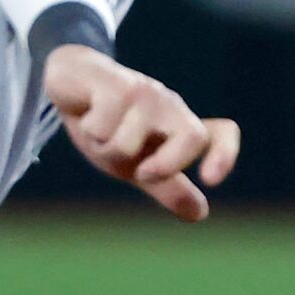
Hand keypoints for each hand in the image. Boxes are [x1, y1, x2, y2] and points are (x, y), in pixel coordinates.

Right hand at [44, 46, 240, 219]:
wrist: (71, 80)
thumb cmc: (109, 125)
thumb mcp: (137, 162)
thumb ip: (168, 186)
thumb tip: (199, 214)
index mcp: (180, 126)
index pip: (222, 134)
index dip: (224, 155)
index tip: (210, 180)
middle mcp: (169, 107)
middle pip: (193, 137)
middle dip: (166, 165)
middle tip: (140, 174)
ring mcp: (144, 92)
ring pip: (128, 143)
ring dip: (104, 147)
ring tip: (97, 130)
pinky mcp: (115, 82)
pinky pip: (103, 125)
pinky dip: (90, 129)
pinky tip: (86, 113)